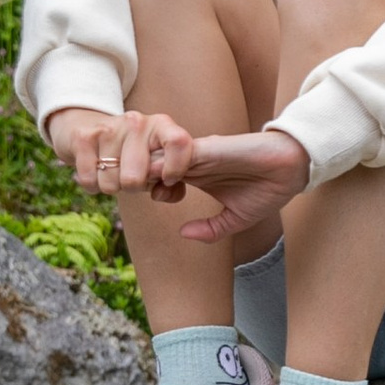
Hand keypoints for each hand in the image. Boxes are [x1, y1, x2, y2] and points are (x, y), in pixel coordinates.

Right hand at [47, 105, 197, 199]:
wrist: (90, 126)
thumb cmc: (134, 153)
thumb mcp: (158, 163)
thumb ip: (174, 184)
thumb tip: (162, 192)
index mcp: (162, 125)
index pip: (179, 142)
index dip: (176, 168)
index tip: (169, 180)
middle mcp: (136, 122)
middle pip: (136, 178)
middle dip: (134, 187)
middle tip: (132, 177)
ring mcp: (109, 128)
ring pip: (111, 183)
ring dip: (112, 186)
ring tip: (113, 171)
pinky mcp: (83, 137)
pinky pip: (90, 180)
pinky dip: (93, 185)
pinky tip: (96, 171)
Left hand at [47, 106, 306, 242]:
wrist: (293, 167)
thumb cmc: (269, 190)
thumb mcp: (235, 218)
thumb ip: (210, 228)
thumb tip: (183, 234)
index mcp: (195, 174)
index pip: (156, 176)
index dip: (134, 183)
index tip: (115, 192)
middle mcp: (191, 161)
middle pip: (146, 162)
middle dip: (119, 171)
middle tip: (91, 180)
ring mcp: (196, 154)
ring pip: (153, 155)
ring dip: (130, 166)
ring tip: (106, 179)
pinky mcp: (207, 150)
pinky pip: (174, 153)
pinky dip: (155, 161)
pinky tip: (138, 174)